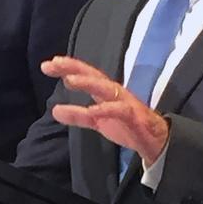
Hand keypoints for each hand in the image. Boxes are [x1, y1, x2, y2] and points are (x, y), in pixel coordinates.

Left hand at [42, 56, 169, 165]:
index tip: (47, 64)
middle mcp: (114, 91)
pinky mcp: (134, 116)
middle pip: (92, 74)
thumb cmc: (125, 124)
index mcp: (104, 90)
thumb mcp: (96, 121)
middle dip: (73, 67)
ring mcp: (124, 101)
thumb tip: (54, 110)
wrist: (154, 140)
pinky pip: (120, 110)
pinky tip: (93, 110)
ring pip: (105, 87)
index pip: (84, 74)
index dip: (67, 67)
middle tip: (53, 63)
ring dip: (88, 82)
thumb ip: (77, 114)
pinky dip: (107, 109)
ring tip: (69, 80)